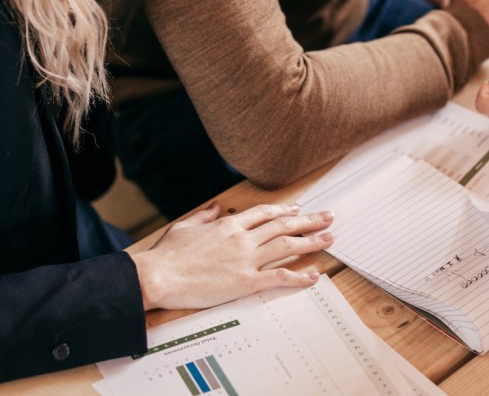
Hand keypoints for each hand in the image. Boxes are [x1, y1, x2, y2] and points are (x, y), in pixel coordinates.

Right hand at [130, 202, 333, 309]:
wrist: (159, 275)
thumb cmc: (168, 254)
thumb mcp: (186, 226)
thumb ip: (206, 215)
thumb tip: (217, 206)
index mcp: (229, 224)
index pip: (265, 213)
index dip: (285, 210)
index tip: (299, 209)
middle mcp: (242, 238)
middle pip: (283, 225)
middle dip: (309, 221)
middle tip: (328, 217)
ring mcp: (245, 259)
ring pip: (287, 246)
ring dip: (311, 241)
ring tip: (329, 238)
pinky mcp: (245, 282)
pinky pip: (278, 277)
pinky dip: (299, 276)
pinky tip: (314, 275)